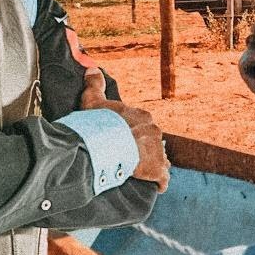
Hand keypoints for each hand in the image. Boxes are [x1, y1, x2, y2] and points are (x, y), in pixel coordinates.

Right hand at [80, 66, 170, 191]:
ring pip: (159, 159)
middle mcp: (154, 132)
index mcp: (142, 116)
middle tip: (128, 159)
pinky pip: (163, 179)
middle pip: (152, 142)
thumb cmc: (98, 122)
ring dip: (152, 166)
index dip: (132, 134)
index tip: (122, 141)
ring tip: (140, 173)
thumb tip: (92, 68)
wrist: (104, 145)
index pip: (142, 125)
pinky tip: (154, 187)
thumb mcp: (92, 100)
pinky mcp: (158, 170)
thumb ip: (94, 84)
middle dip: (144, 150)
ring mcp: (158, 151)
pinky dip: (159, 183)